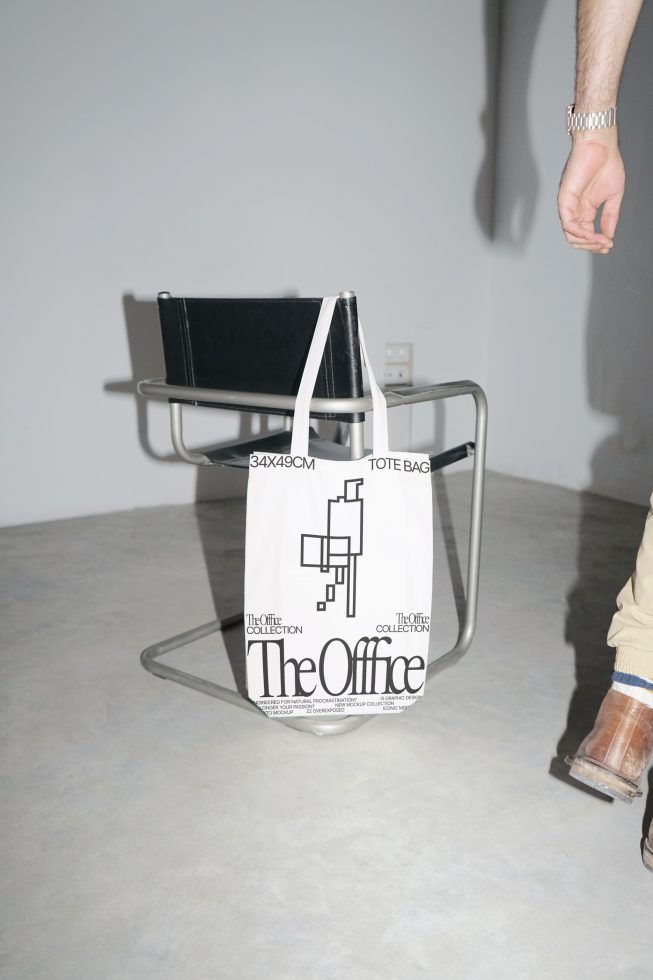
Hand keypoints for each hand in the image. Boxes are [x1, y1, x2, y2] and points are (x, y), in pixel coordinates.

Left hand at [557, 130, 624, 253]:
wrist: (601, 145)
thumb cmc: (607, 165)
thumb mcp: (613, 196)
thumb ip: (610, 217)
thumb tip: (608, 237)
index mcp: (585, 209)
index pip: (585, 234)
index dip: (596, 244)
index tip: (609, 246)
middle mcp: (575, 210)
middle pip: (577, 239)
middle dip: (592, 246)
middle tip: (606, 246)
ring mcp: (568, 205)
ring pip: (571, 235)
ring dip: (587, 242)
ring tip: (602, 241)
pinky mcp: (564, 199)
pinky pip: (568, 223)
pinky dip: (580, 232)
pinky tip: (592, 234)